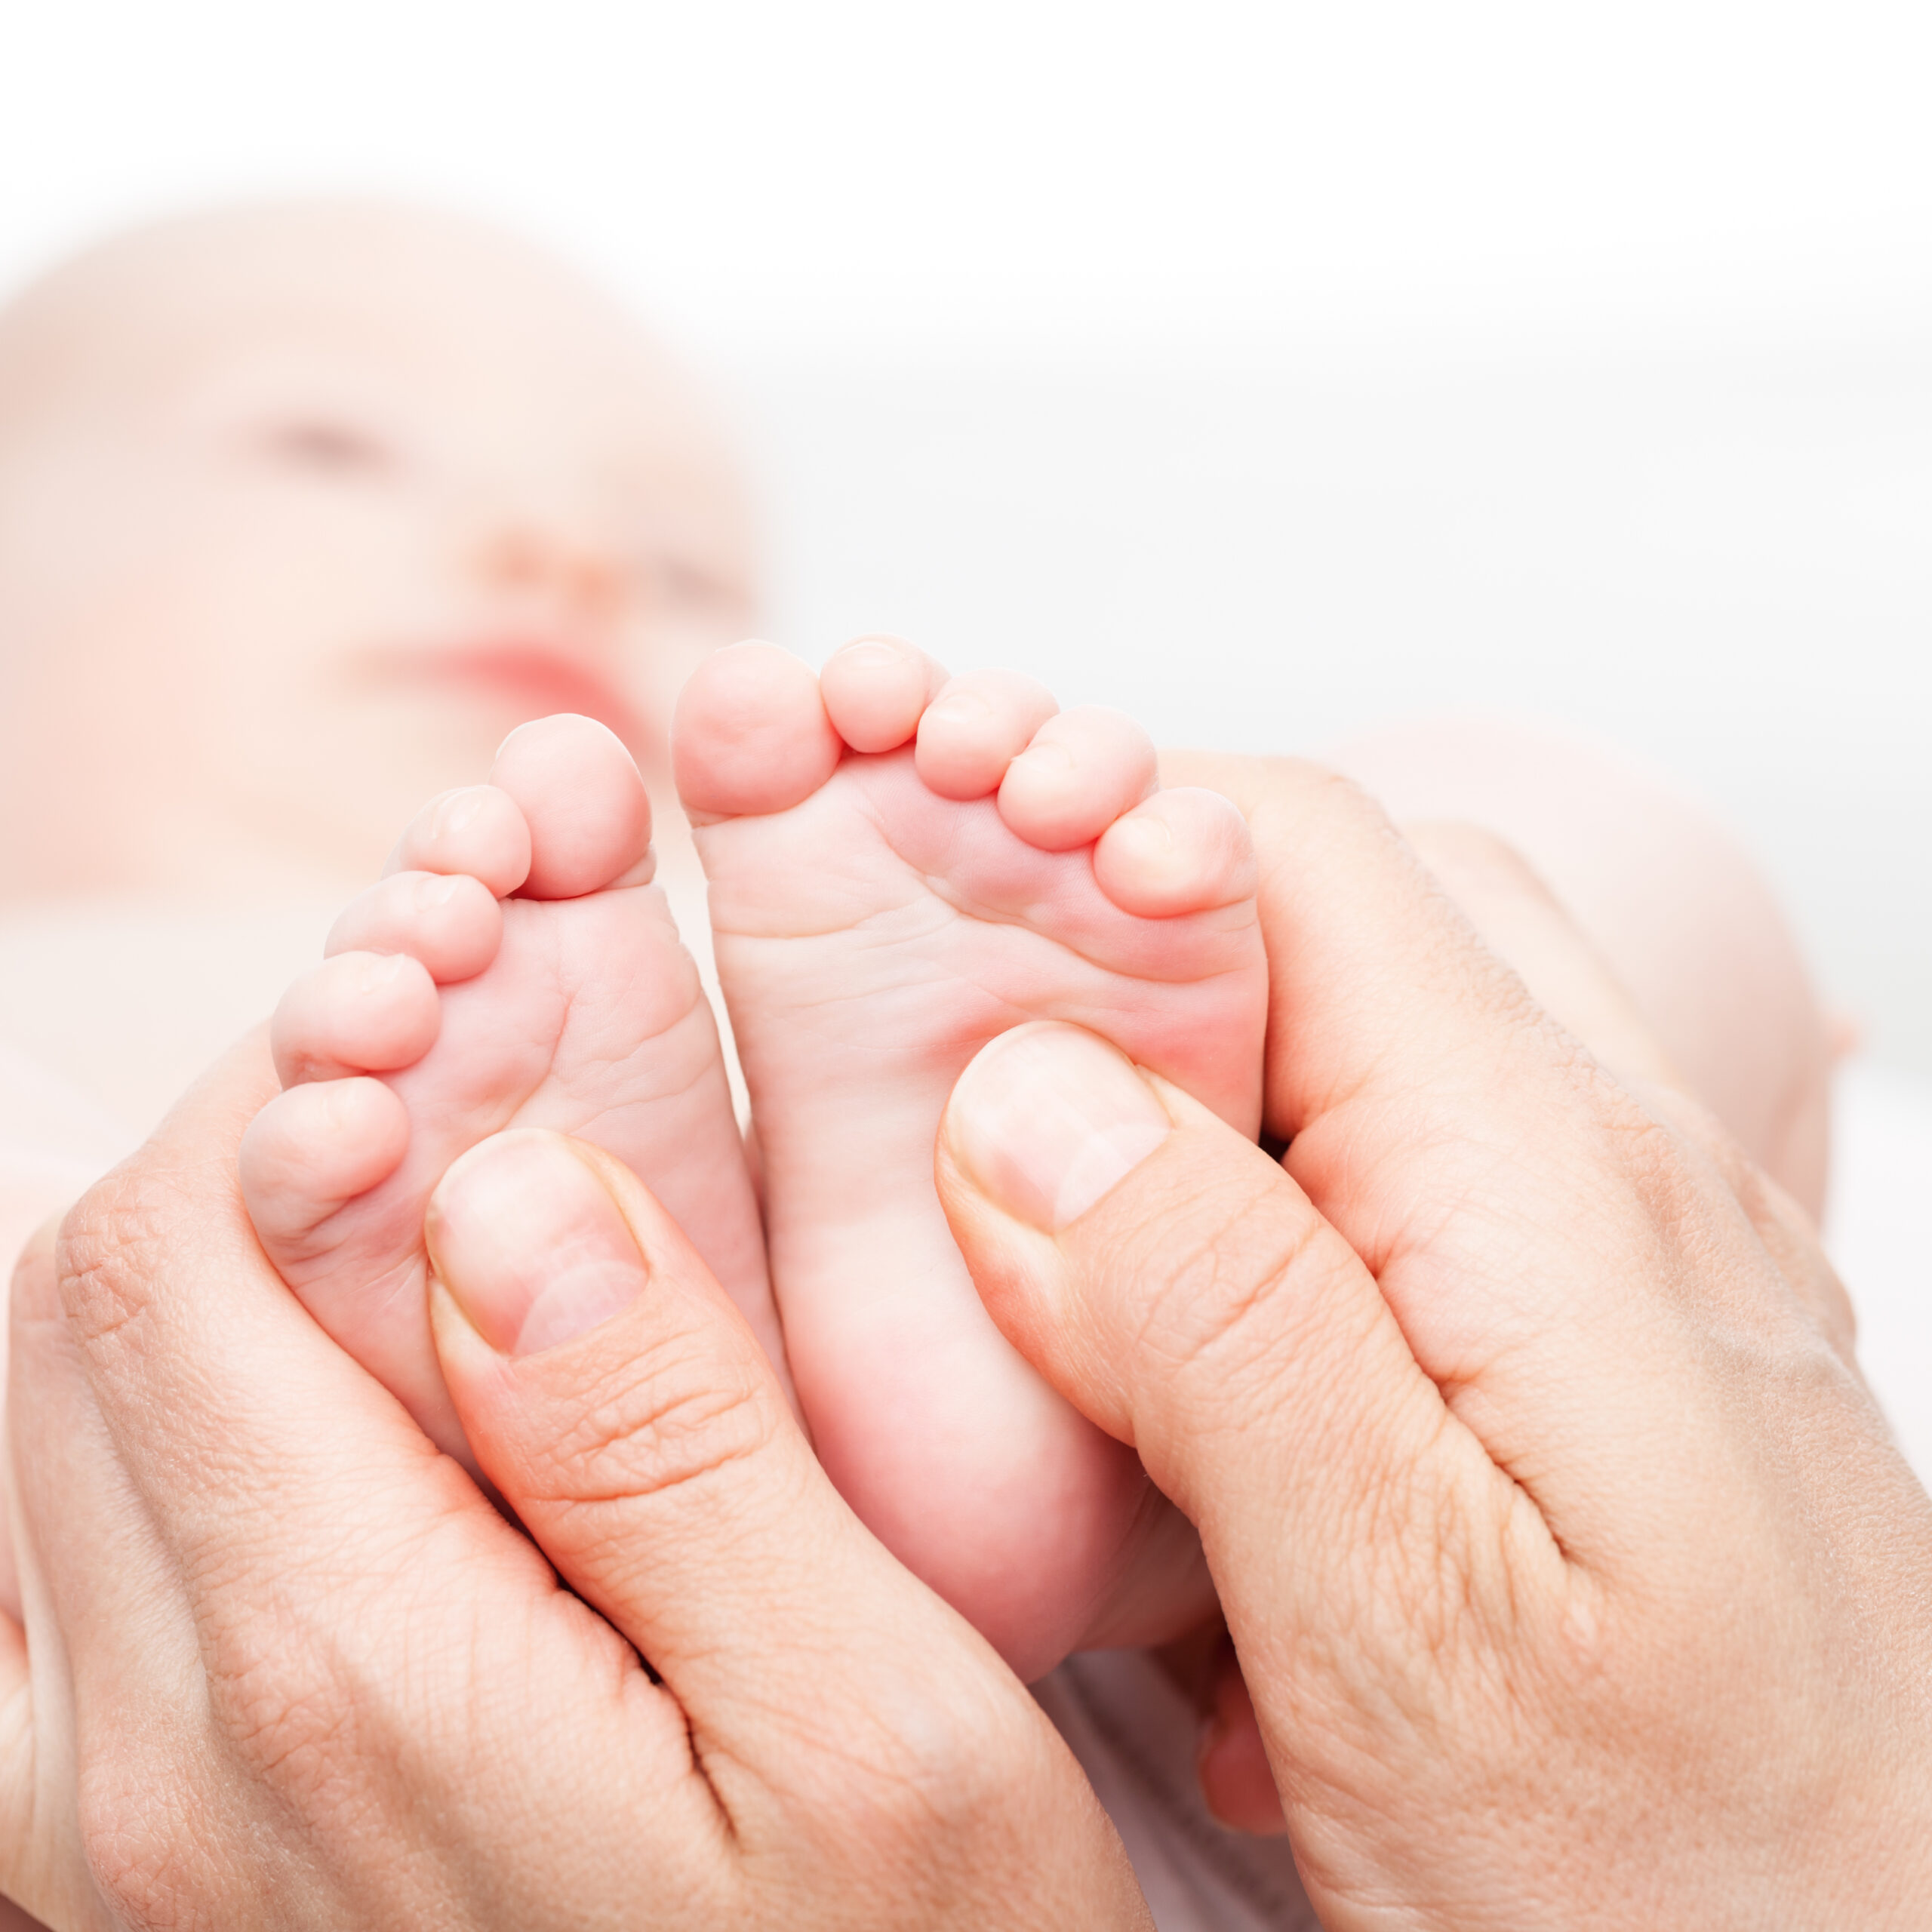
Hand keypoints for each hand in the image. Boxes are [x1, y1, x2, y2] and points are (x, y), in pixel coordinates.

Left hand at [0, 1040, 1147, 1929]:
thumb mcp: (879, 1739)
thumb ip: (677, 1457)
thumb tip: (514, 1195)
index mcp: (352, 1679)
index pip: (191, 1248)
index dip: (305, 1066)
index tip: (465, 987)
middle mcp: (164, 1762)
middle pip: (94, 1313)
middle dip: (257, 1135)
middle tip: (457, 1066)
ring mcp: (125, 1839)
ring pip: (52, 1428)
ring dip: (212, 1266)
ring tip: (417, 1207)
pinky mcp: (147, 1883)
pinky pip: (63, 1576)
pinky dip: (173, 1420)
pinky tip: (349, 1400)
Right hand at [936, 756, 1931, 1927]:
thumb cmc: (1705, 1892)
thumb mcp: (1415, 1639)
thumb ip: (1220, 1334)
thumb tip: (1025, 1101)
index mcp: (1551, 1186)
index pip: (1305, 851)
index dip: (1099, 823)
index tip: (939, 898)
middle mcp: (1611, 1173)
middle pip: (1343, 906)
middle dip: (1131, 930)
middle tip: (965, 1046)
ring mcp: (1622, 1253)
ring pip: (1374, 1031)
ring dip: (1197, 1075)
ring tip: (1059, 1216)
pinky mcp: (1606, 1345)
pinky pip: (1414, 1173)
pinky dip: (1270, 1202)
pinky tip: (1201, 1365)